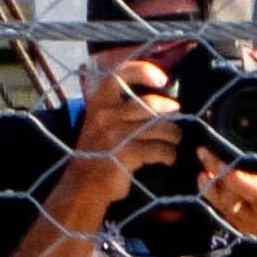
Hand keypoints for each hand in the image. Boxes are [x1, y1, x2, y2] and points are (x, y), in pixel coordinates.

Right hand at [63, 50, 187, 203]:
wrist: (83, 186)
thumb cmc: (97, 153)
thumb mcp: (99, 124)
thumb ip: (119, 109)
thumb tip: (158, 100)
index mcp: (98, 103)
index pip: (119, 75)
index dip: (142, 71)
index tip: (161, 79)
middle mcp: (106, 114)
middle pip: (152, 105)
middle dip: (170, 115)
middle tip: (174, 124)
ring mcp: (116, 134)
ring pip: (161, 128)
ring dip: (173, 137)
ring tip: (172, 143)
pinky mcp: (127, 153)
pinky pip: (161, 149)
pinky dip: (169, 155)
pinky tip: (167, 159)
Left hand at [192, 143, 256, 238]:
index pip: (256, 189)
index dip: (236, 177)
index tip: (222, 161)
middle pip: (234, 195)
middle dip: (217, 173)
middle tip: (205, 152)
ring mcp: (255, 224)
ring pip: (224, 204)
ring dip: (211, 185)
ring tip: (203, 167)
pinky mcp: (245, 228)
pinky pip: (223, 211)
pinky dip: (213, 195)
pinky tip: (207, 180)